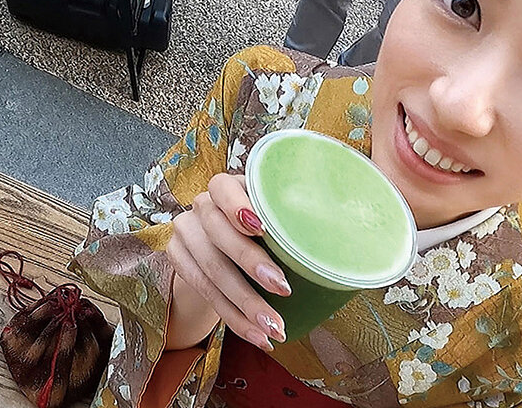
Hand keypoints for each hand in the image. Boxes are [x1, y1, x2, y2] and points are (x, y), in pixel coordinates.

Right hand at [167, 173, 290, 350]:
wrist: (222, 248)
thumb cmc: (265, 229)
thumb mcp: (276, 216)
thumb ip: (291, 219)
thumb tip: (343, 235)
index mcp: (227, 186)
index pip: (222, 187)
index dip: (238, 207)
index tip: (263, 229)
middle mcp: (202, 205)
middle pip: (218, 233)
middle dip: (251, 264)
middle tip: (283, 289)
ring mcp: (186, 233)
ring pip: (211, 271)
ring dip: (246, 304)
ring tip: (274, 326)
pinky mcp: (178, 260)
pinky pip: (206, 295)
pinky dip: (235, 319)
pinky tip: (257, 335)